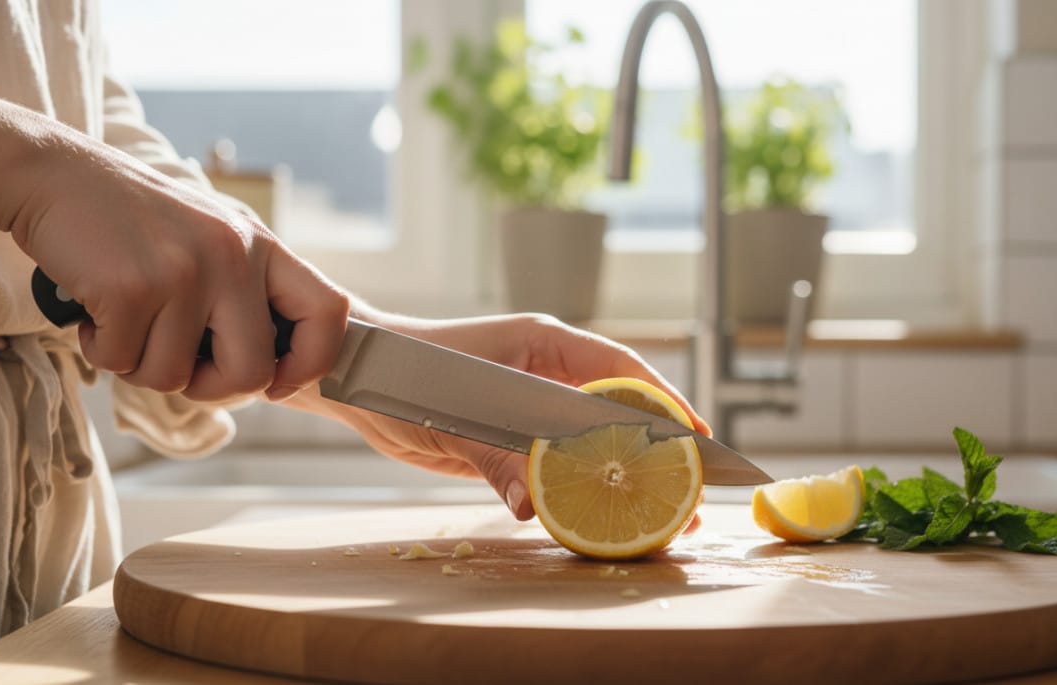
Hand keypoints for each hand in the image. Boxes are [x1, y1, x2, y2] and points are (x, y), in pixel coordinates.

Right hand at [0, 100, 347, 401]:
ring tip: (126, 320)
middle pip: (252, 373)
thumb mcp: (213, 241)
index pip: (330, 312)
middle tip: (178, 363)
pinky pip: (124, 362)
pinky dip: (102, 349)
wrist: (56, 174)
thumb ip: (247, 293)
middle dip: (210, 387)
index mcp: (263, 248)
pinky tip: (96, 311)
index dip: (313, 361)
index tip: (278, 381)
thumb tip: (270, 371)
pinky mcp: (134, 288)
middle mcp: (235, 257)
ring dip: (141, 364)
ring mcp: (187, 272)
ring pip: (176, 377)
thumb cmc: (135, 222)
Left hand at [286, 313, 709, 522]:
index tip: (697, 437)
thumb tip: (535, 509)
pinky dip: (581, 488)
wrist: (359, 377)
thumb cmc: (407, 373)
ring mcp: (534, 403)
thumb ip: (498, 457)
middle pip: (619, 410)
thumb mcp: (456, 414)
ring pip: (594, 440)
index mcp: (544, 345)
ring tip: (663, 520)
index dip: (664, 402)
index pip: (622, 369)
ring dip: (623, 475)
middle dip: (657, 452)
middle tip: (689, 497)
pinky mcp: (516, 433)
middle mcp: (548, 371)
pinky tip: (599, 518)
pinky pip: (561, 462)